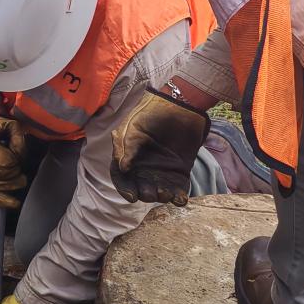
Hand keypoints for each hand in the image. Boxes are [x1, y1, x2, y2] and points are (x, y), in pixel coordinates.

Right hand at [0, 113, 35, 208]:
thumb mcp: (9, 124)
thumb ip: (18, 137)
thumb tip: (20, 155)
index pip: (6, 163)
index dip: (16, 160)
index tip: (17, 155)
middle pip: (5, 177)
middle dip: (16, 173)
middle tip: (18, 165)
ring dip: (13, 185)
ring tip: (18, 179)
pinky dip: (2, 202)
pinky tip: (14, 204)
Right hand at [110, 90, 210, 204]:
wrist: (179, 104)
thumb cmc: (150, 113)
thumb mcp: (132, 127)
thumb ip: (126, 147)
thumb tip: (123, 168)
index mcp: (128, 157)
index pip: (123, 179)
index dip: (125, 190)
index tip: (132, 196)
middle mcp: (144, 166)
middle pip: (141, 188)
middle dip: (145, 195)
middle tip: (151, 193)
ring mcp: (163, 170)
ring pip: (160, 192)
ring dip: (162, 197)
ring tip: (166, 193)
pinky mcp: (180, 171)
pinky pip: (178, 189)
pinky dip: (179, 198)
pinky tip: (181, 199)